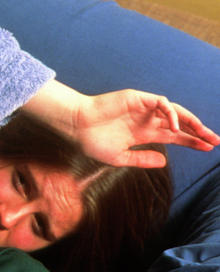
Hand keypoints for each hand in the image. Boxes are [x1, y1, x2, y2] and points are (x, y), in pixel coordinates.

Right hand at [23, 80, 218, 167]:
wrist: (76, 127)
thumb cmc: (92, 142)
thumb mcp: (120, 157)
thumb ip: (142, 159)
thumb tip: (165, 162)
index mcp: (144, 133)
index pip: (175, 136)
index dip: (192, 141)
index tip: (208, 148)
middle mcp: (148, 120)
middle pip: (180, 124)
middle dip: (199, 132)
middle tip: (215, 141)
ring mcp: (145, 108)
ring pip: (176, 112)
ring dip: (191, 121)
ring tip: (204, 132)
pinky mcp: (139, 98)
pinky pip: (161, 104)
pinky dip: (171, 114)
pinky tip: (175, 127)